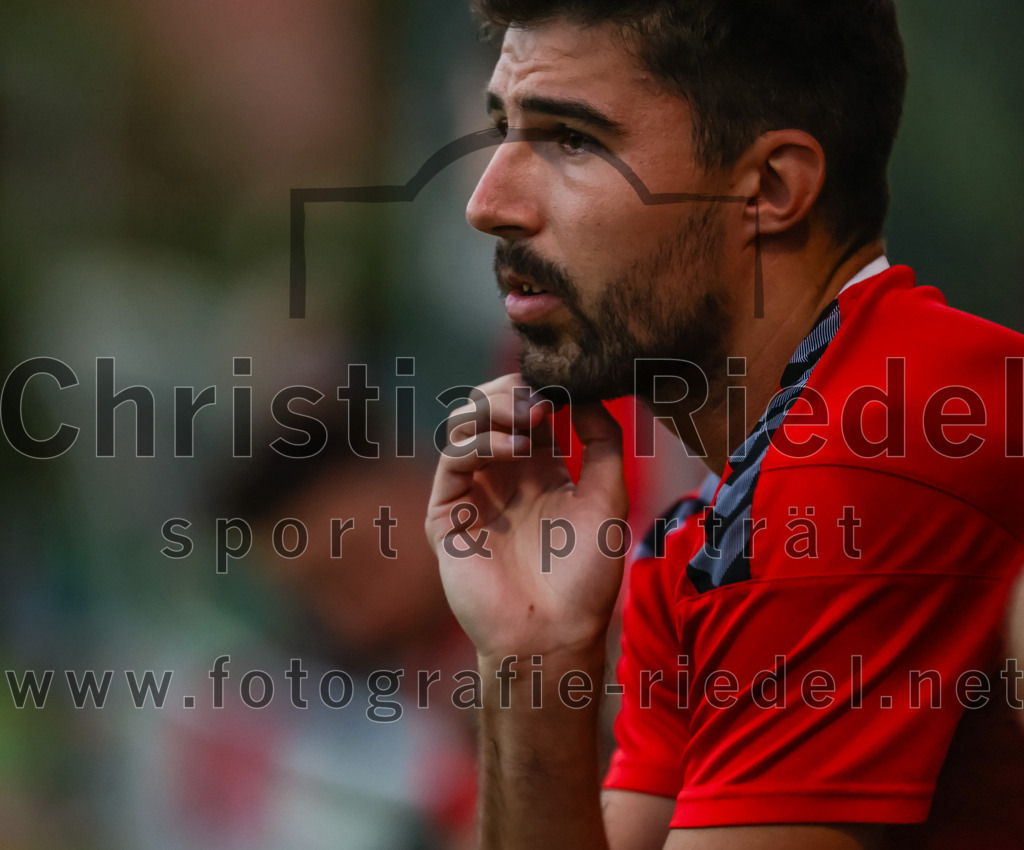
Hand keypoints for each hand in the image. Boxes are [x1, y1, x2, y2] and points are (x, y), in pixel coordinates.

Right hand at [426, 373, 628, 660]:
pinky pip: (454, 459)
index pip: (529, 409)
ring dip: (496, 408)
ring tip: (531, 414)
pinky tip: (517, 449)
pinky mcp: (448, 512)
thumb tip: (589, 394)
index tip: (567, 378)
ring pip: (466, 424)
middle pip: (491, 408)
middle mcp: (503, 475)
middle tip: (542, 391)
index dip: (543, 388)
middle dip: (514, 390)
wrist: (554, 632)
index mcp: (540, 469)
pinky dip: (483, 443)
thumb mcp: (608, 497)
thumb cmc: (585, 575)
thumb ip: (603, 442)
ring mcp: (473, 491)